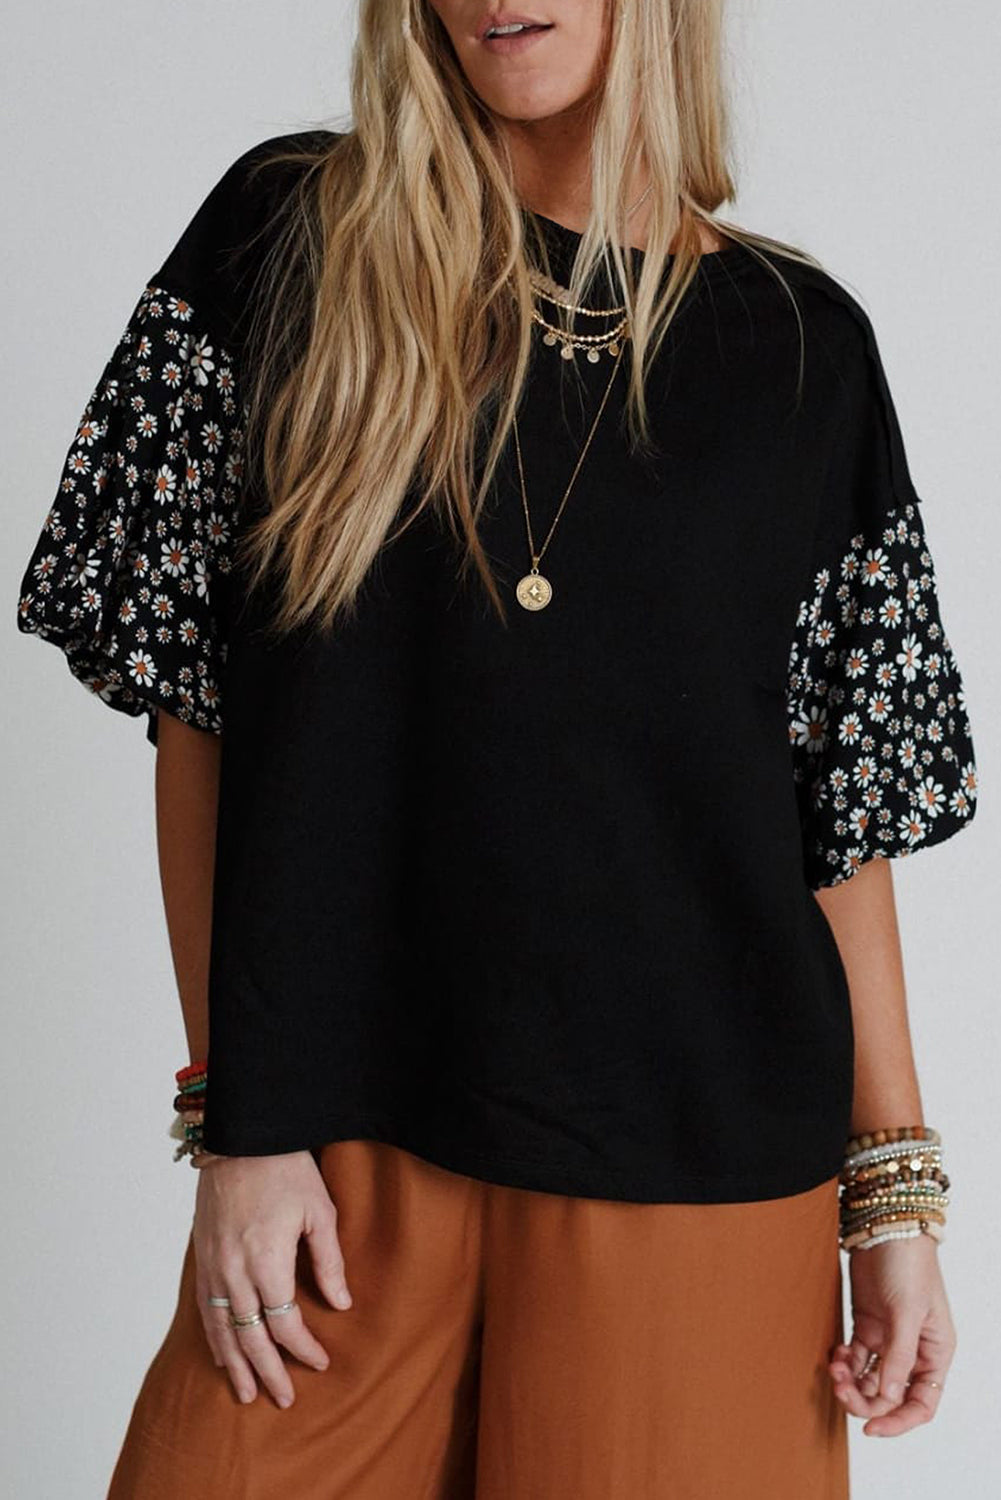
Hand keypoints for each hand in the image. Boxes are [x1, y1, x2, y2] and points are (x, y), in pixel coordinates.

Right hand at [192, 1150, 351, 1407]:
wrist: (239, 1137)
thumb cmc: (285, 1168)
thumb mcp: (320, 1211)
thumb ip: (329, 1261)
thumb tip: (341, 1304)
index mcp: (267, 1260)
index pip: (285, 1322)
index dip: (303, 1348)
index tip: (320, 1362)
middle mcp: (234, 1270)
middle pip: (250, 1337)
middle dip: (269, 1371)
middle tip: (284, 1400)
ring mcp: (213, 1265)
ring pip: (221, 1330)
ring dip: (235, 1364)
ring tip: (247, 1393)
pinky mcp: (202, 1257)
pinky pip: (205, 1310)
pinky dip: (214, 1337)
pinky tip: (222, 1354)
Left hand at [828, 1234, 955, 1436]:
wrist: (884, 1227)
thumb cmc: (908, 1264)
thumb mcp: (907, 1312)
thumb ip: (899, 1356)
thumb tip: (889, 1398)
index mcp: (935, 1353)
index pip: (922, 1403)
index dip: (898, 1421)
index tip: (870, 1428)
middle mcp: (914, 1351)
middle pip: (891, 1396)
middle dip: (865, 1400)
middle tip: (840, 1388)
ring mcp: (889, 1338)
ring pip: (869, 1380)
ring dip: (851, 1382)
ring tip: (834, 1368)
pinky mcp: (868, 1325)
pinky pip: (855, 1358)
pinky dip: (844, 1363)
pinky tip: (835, 1354)